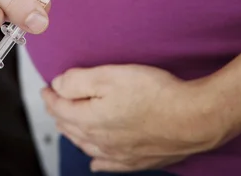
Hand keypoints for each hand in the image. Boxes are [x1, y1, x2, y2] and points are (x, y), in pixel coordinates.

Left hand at [42, 65, 223, 171]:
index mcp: (89, 119)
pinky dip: (97, 160)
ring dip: (73, 133)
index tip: (46, 88)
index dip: (50, 96)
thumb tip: (58, 86)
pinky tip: (95, 161)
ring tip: (68, 123)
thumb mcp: (110, 75)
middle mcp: (100, 141)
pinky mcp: (137, 160)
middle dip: (59, 112)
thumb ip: (78, 80)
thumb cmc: (155, 94)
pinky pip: (108, 164)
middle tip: (55, 101)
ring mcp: (118, 154)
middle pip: (69, 127)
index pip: (59, 108)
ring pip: (86, 145)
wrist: (194, 118)